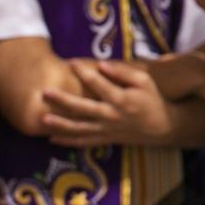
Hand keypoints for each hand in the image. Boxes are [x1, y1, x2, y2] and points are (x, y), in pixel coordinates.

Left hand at [40, 60, 174, 148]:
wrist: (161, 127)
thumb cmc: (151, 99)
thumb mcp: (144, 80)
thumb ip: (123, 72)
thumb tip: (101, 64)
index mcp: (121, 99)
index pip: (99, 84)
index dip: (84, 72)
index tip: (70, 62)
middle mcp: (111, 116)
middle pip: (83, 108)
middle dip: (63, 100)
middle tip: (45, 92)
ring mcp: (107, 129)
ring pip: (80, 129)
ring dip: (60, 124)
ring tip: (43, 118)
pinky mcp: (105, 139)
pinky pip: (84, 142)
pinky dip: (68, 142)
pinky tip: (51, 138)